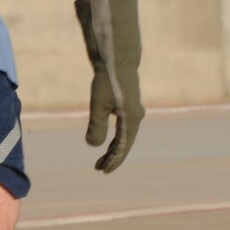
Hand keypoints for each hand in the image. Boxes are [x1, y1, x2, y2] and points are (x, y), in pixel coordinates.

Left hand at [75, 0, 142, 172]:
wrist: (117, 58)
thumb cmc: (108, 81)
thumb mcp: (98, 104)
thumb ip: (97, 126)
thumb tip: (93, 145)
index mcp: (131, 120)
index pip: (122, 146)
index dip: (113, 160)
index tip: (102, 171)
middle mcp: (136, 116)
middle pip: (125, 143)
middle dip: (113, 157)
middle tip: (100, 168)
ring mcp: (134, 110)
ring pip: (125, 135)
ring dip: (115, 147)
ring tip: (103, 158)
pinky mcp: (129, 103)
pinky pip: (124, 126)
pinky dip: (117, 135)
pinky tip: (109, 137)